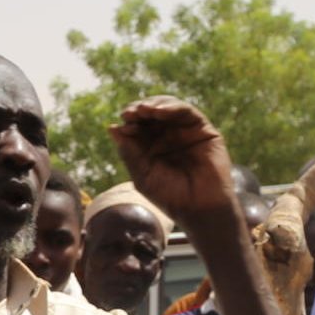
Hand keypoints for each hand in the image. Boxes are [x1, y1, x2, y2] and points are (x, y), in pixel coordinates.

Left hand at [109, 97, 239, 223]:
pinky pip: (186, 111)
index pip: (136, 126)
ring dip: (154, 105)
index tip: (122, 124)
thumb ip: (129, 152)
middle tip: (130, 113)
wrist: (200, 208)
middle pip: (150, 113)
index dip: (129, 121)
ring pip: (167, 108)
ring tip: (144, 110)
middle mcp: (166, 136)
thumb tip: (112, 128)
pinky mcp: (202, 128)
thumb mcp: (143, 175)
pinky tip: (160, 112)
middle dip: (138, 110)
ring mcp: (184, 131)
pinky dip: (172, 107)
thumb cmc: (171, 196)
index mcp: (149, 146)